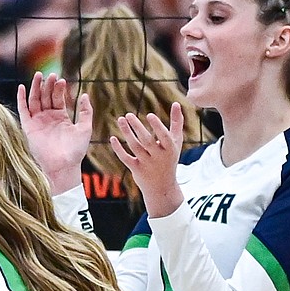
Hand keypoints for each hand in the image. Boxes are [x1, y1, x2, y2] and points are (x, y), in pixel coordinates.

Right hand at [17, 71, 93, 195]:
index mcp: (61, 117)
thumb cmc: (76, 150)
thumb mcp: (85, 128)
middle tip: (51, 74)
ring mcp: (37, 122)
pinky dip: (21, 99)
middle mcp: (48, 118)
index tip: (62, 80)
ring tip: (39, 75)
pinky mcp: (29, 127)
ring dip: (35, 88)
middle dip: (48, 85)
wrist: (63, 165)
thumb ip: (85, 111)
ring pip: (34, 100)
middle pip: (46, 96)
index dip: (59, 88)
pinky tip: (22, 87)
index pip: (58, 98)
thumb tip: (84, 94)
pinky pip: (23, 111)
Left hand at [110, 102, 185, 217]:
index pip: (164, 136)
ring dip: (126, 133)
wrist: (162, 186)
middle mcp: (158, 157)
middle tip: (128, 114)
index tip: (149, 114)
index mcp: (170, 149)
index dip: (157, 126)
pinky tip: (113, 138)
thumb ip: (177, 122)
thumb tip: (176, 103)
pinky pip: (125, 158)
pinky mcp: (136, 169)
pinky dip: (118, 149)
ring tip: (120, 120)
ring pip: (135, 147)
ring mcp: (146, 164)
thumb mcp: (176, 142)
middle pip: (146, 141)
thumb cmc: (170, 158)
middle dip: (137, 127)